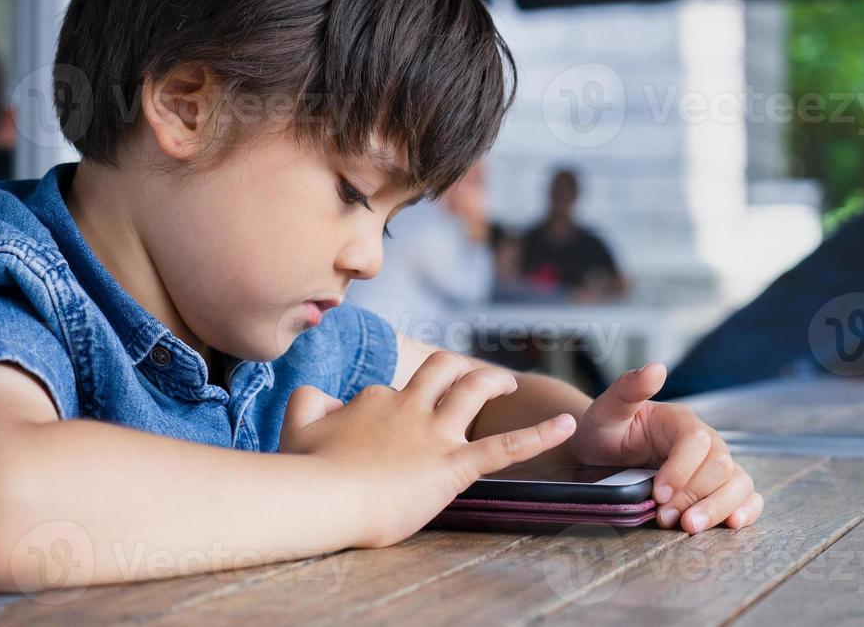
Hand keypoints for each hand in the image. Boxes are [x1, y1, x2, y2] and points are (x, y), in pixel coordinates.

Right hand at [279, 351, 576, 548]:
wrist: (326, 496)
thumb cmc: (308, 468)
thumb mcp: (298, 423)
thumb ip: (309, 400)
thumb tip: (322, 397)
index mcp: (377, 399)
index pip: (395, 390)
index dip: (397, 404)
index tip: (390, 429)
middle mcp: (410, 406)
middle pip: (442, 369)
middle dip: (461, 367)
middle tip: (476, 377)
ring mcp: (434, 433)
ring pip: (473, 390)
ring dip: (495, 382)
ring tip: (509, 385)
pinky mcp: (454, 464)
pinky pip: (504, 447)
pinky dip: (538, 435)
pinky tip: (565, 426)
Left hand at [568, 363, 762, 533]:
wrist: (604, 455)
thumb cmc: (606, 431)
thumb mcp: (607, 410)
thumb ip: (628, 389)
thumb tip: (655, 368)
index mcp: (680, 420)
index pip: (696, 442)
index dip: (681, 470)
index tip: (657, 493)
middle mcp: (706, 441)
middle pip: (721, 466)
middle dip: (695, 496)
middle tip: (665, 518)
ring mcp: (716, 465)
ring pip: (739, 483)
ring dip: (718, 509)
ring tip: (689, 527)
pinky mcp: (720, 487)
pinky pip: (747, 497)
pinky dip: (746, 510)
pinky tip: (732, 524)